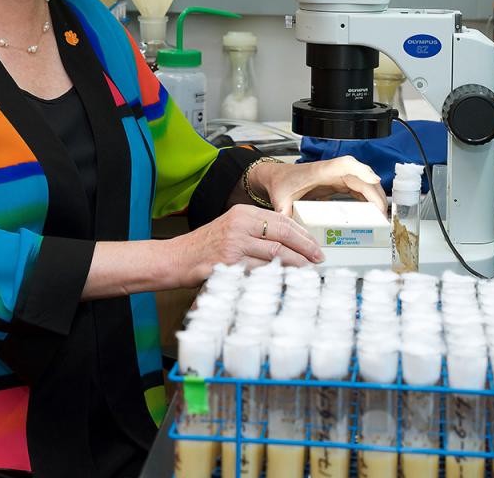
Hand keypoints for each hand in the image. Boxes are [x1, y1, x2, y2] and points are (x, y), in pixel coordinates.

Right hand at [168, 203, 323, 285]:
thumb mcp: (231, 229)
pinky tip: (285, 280)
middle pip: (282, 235)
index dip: (301, 234)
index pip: (281, 220)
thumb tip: (287, 243)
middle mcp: (239, 224)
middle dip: (304, 249)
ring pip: (275, 254)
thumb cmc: (204, 247)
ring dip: (295, 265)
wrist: (176, 259)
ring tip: (307, 271)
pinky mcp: (230, 263)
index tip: (314, 245)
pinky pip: (261, 271)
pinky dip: (276, 276)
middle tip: (317, 259)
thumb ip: (255, 232)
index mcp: (241, 213)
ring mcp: (234, 244)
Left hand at [257, 156, 387, 218]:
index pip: (345, 165)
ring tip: (381, 217)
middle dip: (375, 193)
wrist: (276, 177)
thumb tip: (288, 230)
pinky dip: (369, 198)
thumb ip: (284, 215)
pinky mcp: (340, 182)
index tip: (374, 180)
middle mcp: (332, 171)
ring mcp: (338, 176)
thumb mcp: (281, 200)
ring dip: (375, 196)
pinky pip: (360, 188)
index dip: (362, 171)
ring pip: (364, 182)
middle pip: (361, 176)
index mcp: (320, 171)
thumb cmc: (281, 183)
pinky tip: (372, 212)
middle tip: (381, 214)